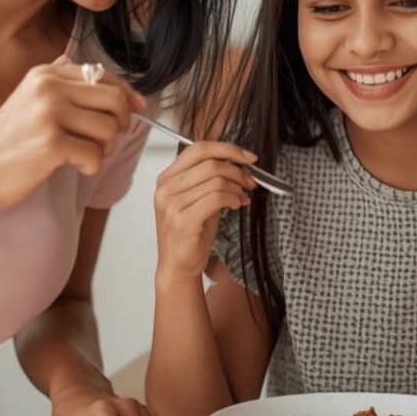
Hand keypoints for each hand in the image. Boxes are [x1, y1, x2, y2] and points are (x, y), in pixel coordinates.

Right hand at [0, 56, 145, 207]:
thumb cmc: (11, 140)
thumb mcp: (32, 98)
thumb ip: (66, 84)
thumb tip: (111, 82)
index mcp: (46, 73)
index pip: (104, 75)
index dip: (127, 95)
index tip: (138, 109)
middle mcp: (47, 87)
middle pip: (114, 100)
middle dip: (121, 124)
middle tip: (106, 141)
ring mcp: (48, 113)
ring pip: (109, 129)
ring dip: (105, 149)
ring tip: (86, 155)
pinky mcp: (50, 143)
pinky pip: (95, 154)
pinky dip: (91, 166)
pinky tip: (75, 167)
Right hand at [154, 142, 257, 282]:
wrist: (178, 266)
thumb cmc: (190, 234)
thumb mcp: (198, 200)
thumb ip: (210, 179)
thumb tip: (236, 162)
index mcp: (167, 178)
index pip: (198, 149)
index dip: (227, 149)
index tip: (249, 158)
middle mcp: (165, 188)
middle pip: (210, 163)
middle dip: (237, 170)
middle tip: (250, 182)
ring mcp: (171, 204)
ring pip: (215, 180)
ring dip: (237, 187)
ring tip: (243, 198)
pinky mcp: (182, 220)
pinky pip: (216, 198)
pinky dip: (233, 199)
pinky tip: (237, 206)